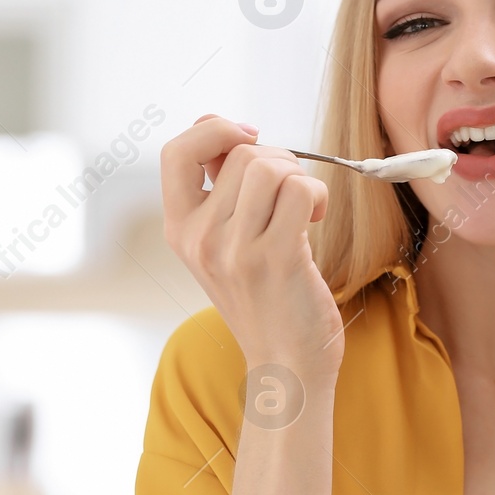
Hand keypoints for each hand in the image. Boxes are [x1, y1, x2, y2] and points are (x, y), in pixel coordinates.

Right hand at [160, 114, 344, 384]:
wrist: (287, 365)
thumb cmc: (266, 300)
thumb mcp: (224, 246)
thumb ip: (220, 191)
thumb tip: (226, 130)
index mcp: (181, 230)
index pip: (176, 152)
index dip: (213, 129)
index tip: (247, 135)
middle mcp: (200, 238)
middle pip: (241, 153)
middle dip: (278, 158)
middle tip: (292, 192)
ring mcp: (235, 250)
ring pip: (270, 165)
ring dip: (299, 176)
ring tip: (305, 208)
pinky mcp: (275, 258)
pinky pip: (300, 190)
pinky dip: (318, 195)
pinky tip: (316, 219)